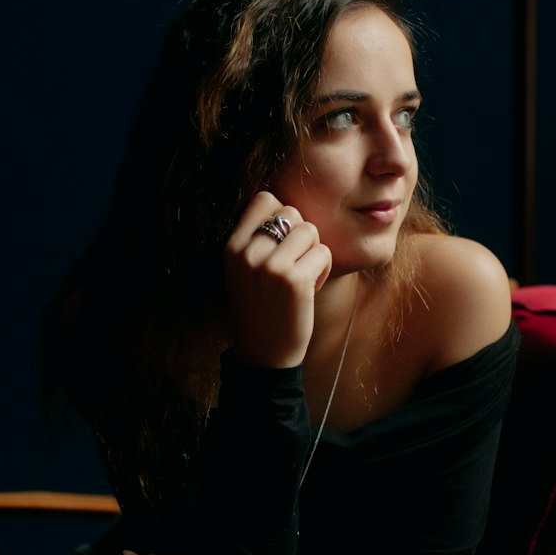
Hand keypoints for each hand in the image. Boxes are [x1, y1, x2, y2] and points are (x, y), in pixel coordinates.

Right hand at [223, 191, 331, 367]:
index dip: (281, 215)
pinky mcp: (294, 282)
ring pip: (310, 230)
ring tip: (303, 275)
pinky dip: (324, 269)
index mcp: (232, 247)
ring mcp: (270, 267)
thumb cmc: (259, 308)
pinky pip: (324, 253)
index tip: (282, 242)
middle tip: (294, 263)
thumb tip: (285, 205)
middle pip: (291, 212)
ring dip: (314, 251)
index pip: (264, 199)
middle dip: (300, 235)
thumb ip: (256, 239)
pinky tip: (310, 288)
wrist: (263, 355)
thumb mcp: (243, 270)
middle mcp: (247, 254)